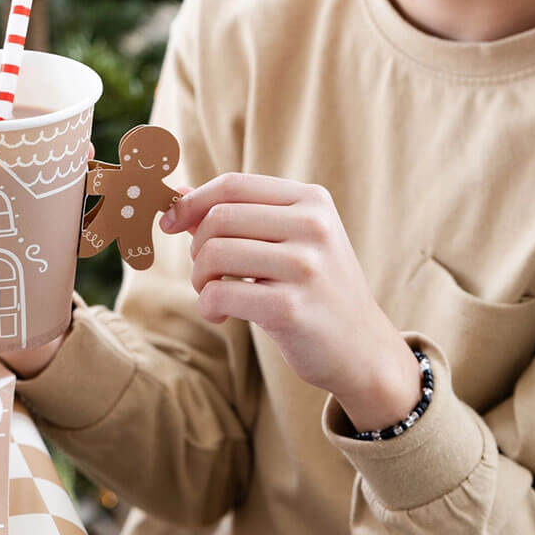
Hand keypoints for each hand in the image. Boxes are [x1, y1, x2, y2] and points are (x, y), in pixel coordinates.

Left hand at [160, 173, 420, 429]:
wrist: (363, 350)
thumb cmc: (315, 289)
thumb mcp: (288, 241)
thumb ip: (238, 215)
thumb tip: (178, 193)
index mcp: (312, 200)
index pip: (233, 185)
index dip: (192, 201)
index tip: (170, 222)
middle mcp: (313, 226)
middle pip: (219, 217)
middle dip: (197, 246)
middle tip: (206, 272)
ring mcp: (305, 266)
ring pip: (215, 253)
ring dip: (200, 277)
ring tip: (212, 292)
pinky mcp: (291, 308)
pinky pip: (221, 293)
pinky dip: (208, 305)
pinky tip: (220, 314)